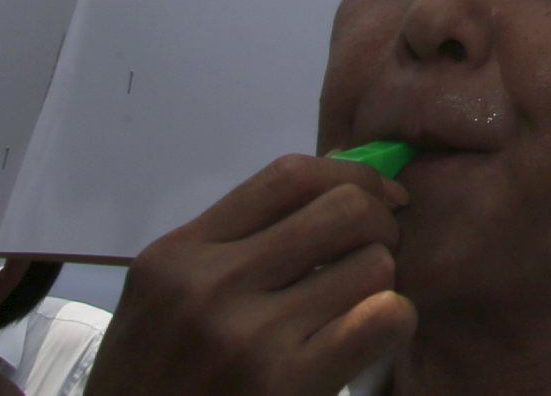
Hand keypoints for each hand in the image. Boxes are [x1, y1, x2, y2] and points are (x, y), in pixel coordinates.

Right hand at [84, 153, 411, 395]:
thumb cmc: (155, 383)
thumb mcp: (167, 301)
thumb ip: (234, 247)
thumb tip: (339, 184)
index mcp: (178, 254)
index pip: (290, 176)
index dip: (354, 176)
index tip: (381, 198)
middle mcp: (210, 285)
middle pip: (344, 209)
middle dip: (381, 225)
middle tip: (375, 257)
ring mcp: (248, 336)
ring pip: (372, 264)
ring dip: (383, 283)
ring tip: (359, 309)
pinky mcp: (284, 384)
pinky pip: (381, 318)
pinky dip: (394, 321)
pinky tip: (370, 341)